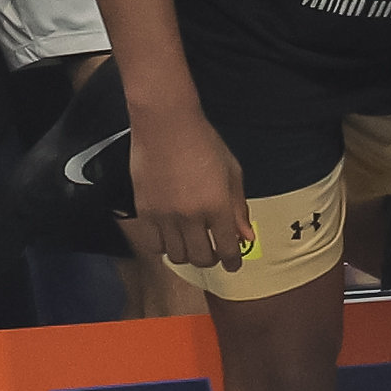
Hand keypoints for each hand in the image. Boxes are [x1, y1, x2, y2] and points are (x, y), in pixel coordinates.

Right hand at [129, 107, 253, 272]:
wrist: (165, 125)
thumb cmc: (204, 143)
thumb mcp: (232, 172)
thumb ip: (238, 207)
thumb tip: (246, 237)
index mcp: (217, 206)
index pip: (227, 249)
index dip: (233, 262)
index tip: (235, 265)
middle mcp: (190, 216)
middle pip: (201, 258)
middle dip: (212, 259)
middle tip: (215, 251)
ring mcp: (164, 216)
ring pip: (176, 256)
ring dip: (188, 254)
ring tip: (193, 243)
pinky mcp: (144, 212)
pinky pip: (153, 244)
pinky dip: (164, 246)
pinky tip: (171, 235)